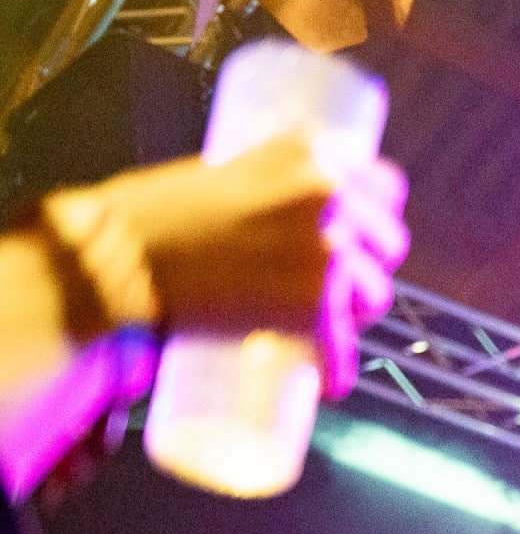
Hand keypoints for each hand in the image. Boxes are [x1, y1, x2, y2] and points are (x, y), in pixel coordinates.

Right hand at [87, 133, 408, 396]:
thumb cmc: (157, 215)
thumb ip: (274, 187)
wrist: (119, 256)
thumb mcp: (229, 170)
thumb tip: (301, 216)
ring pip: (373, 293)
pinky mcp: (314, 302)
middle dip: (365, 264)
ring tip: (323, 322)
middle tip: (335, 285)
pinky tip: (327, 378)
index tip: (363, 233)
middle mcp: (330, 195)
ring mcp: (327, 249)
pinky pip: (342, 346)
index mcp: (313, 155)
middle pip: (386, 242)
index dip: (375, 214)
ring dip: (353, 311)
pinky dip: (335, 367)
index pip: (385, 185)